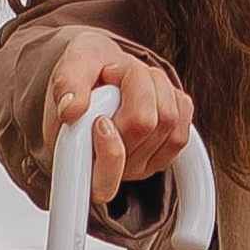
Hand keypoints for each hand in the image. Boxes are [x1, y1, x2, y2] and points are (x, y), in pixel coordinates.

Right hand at [43, 31, 193, 210]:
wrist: (100, 71)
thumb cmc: (84, 73)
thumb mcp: (70, 65)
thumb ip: (67, 86)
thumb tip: (71, 110)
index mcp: (78, 162)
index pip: (103, 184)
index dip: (109, 152)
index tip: (100, 120)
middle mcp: (114, 171)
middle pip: (143, 126)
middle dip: (134, 85)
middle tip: (112, 72)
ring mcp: (143, 162)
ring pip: (167, 118)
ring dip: (153, 84)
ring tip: (128, 75)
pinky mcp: (167, 148)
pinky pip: (183, 117)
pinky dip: (170, 92)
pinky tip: (148, 87)